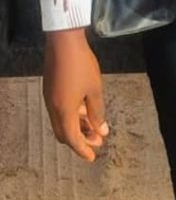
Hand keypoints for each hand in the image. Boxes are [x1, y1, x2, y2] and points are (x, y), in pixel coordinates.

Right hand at [43, 29, 108, 161]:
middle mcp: (53, 108)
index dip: (83, 149)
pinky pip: (60, 111)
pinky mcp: (50, 89)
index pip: (72, 139)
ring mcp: (50, 99)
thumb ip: (97, 112)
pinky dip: (72, 116)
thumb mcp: (94, 90)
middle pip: (64, 133)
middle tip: (97, 141)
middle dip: (80, 140)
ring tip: (95, 126)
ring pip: (62, 122)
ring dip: (77, 127)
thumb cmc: (82, 66)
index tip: (93, 157)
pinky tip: (85, 110)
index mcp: (64, 111)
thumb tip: (101, 131)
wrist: (63, 42)